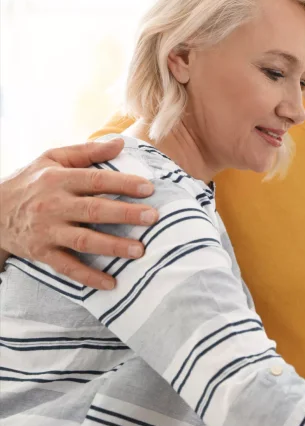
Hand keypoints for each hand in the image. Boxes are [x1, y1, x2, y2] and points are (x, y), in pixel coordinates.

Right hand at [0, 138, 156, 289]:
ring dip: (113, 246)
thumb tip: (120, 142)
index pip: (96, 180)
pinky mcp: (42, 252)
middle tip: (152, 217)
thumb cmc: (30, 182)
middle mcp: (53, 205)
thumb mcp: (52, 159)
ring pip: (84, 241)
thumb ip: (87, 151)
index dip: (123, 184)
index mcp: (58, 179)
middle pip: (94, 210)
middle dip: (125, 214)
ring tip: (139, 250)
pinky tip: (111, 283)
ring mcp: (47, 231)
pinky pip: (67, 267)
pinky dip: (89, 277)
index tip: (149, 189)